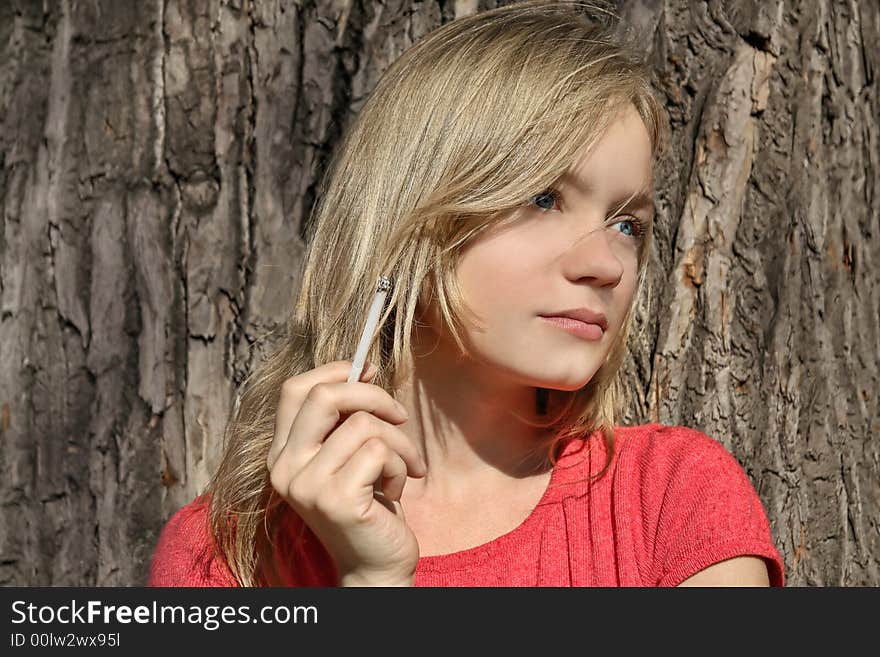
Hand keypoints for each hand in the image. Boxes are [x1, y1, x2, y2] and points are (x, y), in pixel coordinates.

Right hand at [267, 360, 425, 585]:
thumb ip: (344, 419)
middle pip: (324, 397)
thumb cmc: (368, 505)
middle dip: (373, 396)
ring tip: (404, 467)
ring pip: (364, 425)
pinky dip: (401, 465)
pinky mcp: (337, 500)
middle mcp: (285, 468)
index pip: (294, 390)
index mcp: (283, 453)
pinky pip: (379, 452)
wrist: (376, 565)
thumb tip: (362, 367)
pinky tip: (398, 489)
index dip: (334, 371)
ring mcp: (308, 485)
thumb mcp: (349, 455)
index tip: (369, 372)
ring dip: (399, 443)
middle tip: (399, 416)